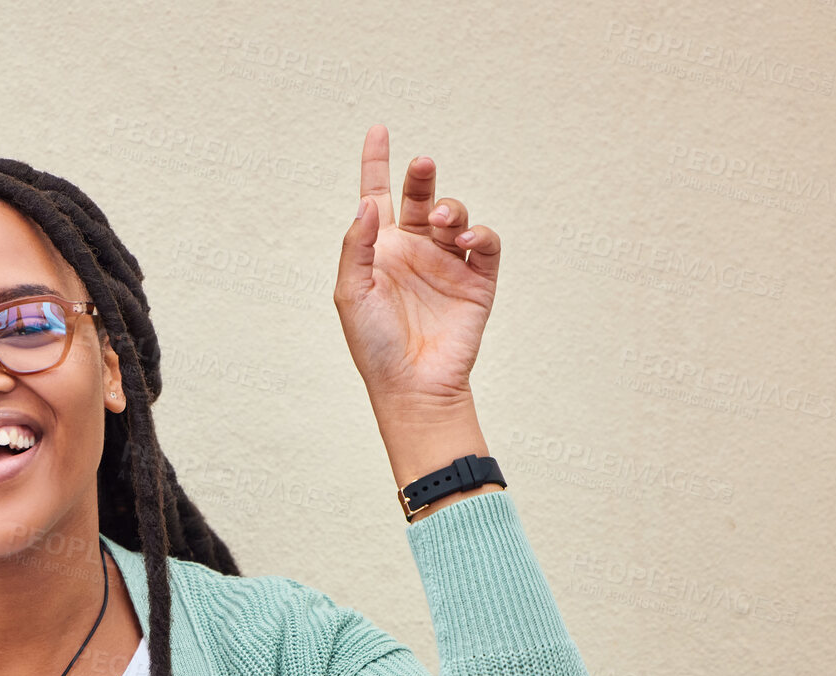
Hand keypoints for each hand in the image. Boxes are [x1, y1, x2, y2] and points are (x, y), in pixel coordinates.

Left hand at [334, 124, 501, 424]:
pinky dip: (477, 233)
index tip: (378, 130)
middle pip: (419, 197)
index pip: (378, 196)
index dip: (378, 163)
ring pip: (453, 215)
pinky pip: (484, 244)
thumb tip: (367, 203)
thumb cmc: (374, 344)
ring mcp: (447, 263)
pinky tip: (463, 240)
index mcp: (380, 250)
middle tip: (422, 163)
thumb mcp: (351, 293)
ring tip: (438, 222)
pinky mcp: (477, 280)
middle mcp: (414, 250)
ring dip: (448, 209)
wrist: (412, 385)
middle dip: (421, 176)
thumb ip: (356, 246)